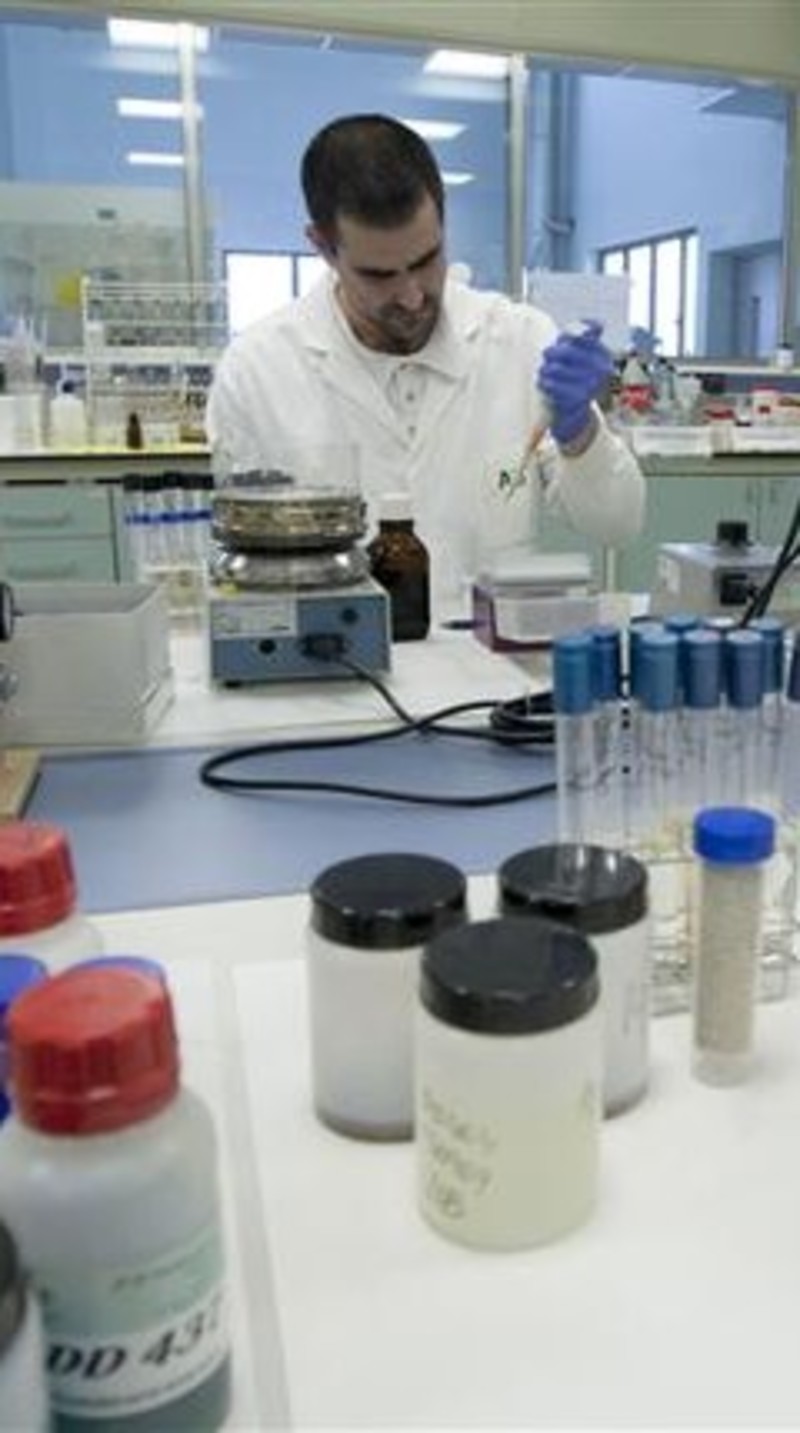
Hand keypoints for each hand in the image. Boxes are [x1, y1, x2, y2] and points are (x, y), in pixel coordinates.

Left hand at [538, 320, 612, 446]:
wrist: (575, 413)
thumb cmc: (575, 378)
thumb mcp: (581, 356)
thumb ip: (583, 337)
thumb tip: (595, 325)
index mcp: (604, 354)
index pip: (583, 334)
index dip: (565, 337)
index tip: (559, 342)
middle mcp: (602, 369)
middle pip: (565, 350)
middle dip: (551, 353)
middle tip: (547, 358)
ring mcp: (591, 385)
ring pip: (555, 368)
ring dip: (545, 370)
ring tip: (545, 373)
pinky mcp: (577, 399)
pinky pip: (552, 385)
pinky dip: (545, 383)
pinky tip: (546, 384)